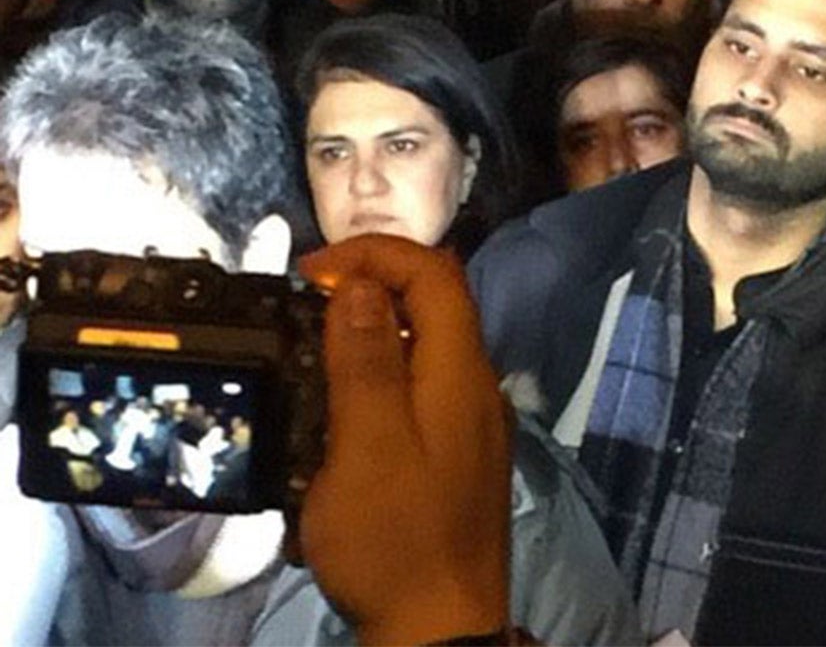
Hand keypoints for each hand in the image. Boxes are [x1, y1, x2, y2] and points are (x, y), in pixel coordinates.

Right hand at [297, 234, 512, 645]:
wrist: (439, 629)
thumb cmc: (395, 537)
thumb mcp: (367, 443)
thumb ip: (368, 359)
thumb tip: (362, 285)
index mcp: (461, 372)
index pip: (434, 273)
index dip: (374, 254)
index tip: (314, 274)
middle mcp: (477, 386)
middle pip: (437, 302)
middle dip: (373, 284)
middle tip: (310, 304)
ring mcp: (473, 421)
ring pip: (430, 343)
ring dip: (377, 327)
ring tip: (319, 346)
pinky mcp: (460, 451)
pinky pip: (425, 384)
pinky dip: (386, 368)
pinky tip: (348, 401)